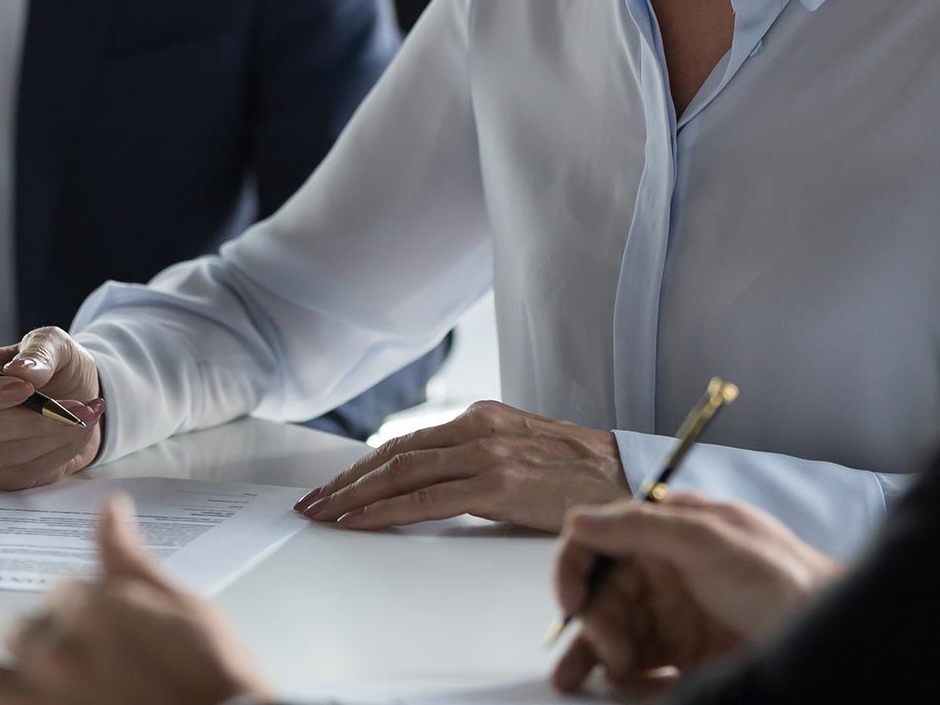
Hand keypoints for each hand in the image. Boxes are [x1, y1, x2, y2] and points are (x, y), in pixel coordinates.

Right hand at [0, 326, 105, 490]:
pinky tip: (76, 433)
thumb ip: (40, 351)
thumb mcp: (54, 344)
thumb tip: (21, 371)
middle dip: (31, 419)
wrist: (77, 400)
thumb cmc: (55, 367)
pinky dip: (56, 454)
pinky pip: (20, 474)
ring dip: (49, 437)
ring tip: (84, 416)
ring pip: (0, 456)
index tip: (26, 389)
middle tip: (76, 407)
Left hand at [0, 493, 271, 704]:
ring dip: (3, 673)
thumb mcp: (181, 604)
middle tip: (82, 658)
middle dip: (45, 637)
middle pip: (17, 630)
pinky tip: (42, 701)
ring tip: (41, 683)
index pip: (60, 591)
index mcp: (91, 608)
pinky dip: (9, 702)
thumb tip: (110, 508)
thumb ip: (129, 559)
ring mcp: (40, 701)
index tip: (105, 625)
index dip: (83, 606)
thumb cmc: (210, 671)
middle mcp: (55, 654)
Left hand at [294, 400, 628, 531]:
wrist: (627, 478)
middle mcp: (478, 428)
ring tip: (323, 515)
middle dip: (346, 482)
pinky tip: (360, 522)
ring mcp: (487, 454)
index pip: (405, 442)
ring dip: (354, 497)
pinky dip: (386, 511)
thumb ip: (477, 459)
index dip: (363, 466)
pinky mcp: (499, 484)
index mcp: (481, 417)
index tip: (332, 487)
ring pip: (401, 474)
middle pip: (393, 455)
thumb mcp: (520, 451)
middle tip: (312, 504)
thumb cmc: (579, 473)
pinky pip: (427, 499)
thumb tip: (433, 482)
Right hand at [550, 492, 843, 691]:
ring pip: (613, 630)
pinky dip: (620, 676)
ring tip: (578, 683)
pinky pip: (638, 664)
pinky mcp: (684, 654)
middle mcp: (665, 568)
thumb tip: (578, 519)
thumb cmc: (778, 578)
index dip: (575, 566)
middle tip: (610, 656)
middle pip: (602, 591)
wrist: (830, 638)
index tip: (570, 603)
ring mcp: (674, 612)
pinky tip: (619, 687)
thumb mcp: (707, 540)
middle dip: (592, 623)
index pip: (601, 537)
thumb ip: (641, 527)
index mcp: (668, 528)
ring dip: (593, 653)